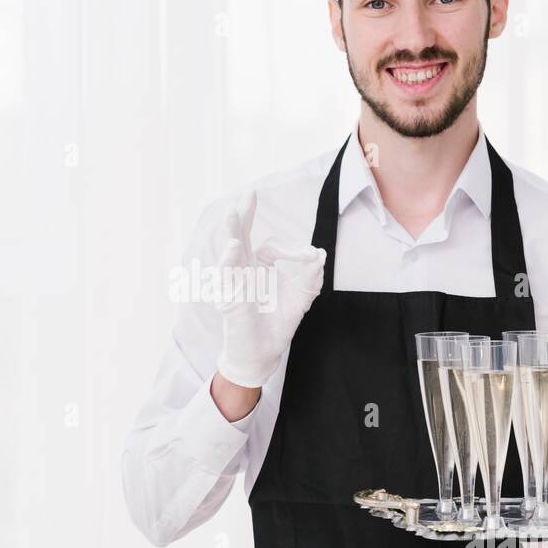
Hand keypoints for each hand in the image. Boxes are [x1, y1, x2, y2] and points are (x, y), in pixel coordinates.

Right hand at [214, 189, 325, 388]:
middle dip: (244, 215)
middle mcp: (244, 269)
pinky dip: (229, 260)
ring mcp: (234, 282)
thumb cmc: (279, 323)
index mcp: (258, 265)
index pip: (271, 246)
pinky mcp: (229, 298)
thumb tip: (320, 254)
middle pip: (241, 236)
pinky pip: (227, 276)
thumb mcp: (301, 297)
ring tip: (231, 213)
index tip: (312, 257)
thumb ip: (311, 276)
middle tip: (248, 195)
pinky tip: (233, 246)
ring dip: (232, 231)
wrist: (266, 353)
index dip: (293, 249)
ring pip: (230, 251)